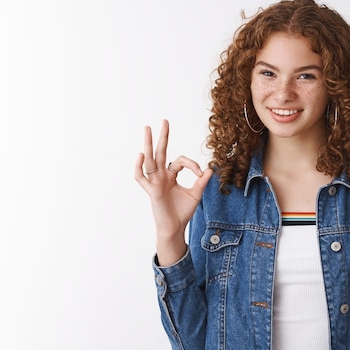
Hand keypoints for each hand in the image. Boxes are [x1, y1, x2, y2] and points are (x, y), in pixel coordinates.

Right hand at [134, 119, 212, 264]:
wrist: (175, 228)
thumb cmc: (182, 212)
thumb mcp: (195, 195)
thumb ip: (201, 182)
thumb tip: (211, 169)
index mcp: (171, 176)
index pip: (180, 161)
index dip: (192, 164)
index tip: (201, 173)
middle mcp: (161, 176)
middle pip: (161, 152)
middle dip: (162, 137)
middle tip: (164, 121)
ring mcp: (155, 182)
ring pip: (150, 160)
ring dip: (149, 144)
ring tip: (148, 129)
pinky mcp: (151, 191)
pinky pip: (141, 178)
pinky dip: (139, 167)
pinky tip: (142, 155)